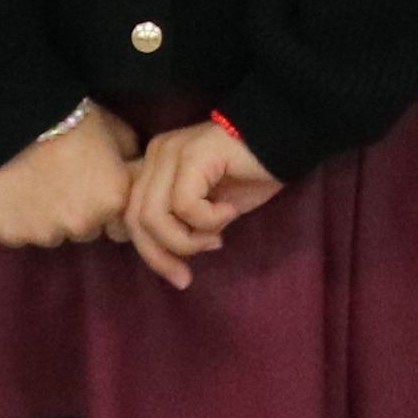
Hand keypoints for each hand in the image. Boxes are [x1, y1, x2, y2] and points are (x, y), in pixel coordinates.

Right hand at [0, 106, 137, 248]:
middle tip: (60, 179)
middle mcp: (84, 225)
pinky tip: (13, 191)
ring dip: (45, 218)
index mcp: (114, 201)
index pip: (117, 222)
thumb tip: (132, 170)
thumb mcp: (117, 130)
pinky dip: (16, 218)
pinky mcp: (11, 234)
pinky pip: (17, 234)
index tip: (88, 183)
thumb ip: (129, 160)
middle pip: (84, 230)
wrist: (18, 117)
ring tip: (35, 183)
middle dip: (76, 212)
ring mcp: (46, 233)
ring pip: (50, 234)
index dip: (102, 202)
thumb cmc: (72, 118)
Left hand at [115, 117, 287, 289]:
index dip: (150, 252)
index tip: (178, 276)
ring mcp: (171, 152)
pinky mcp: (192, 155)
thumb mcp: (208, 208)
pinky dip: (208, 219)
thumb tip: (169, 258)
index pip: (132, 216)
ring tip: (216, 236)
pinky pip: (185, 204)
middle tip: (186, 276)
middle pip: (136, 219)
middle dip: (160, 256)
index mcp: (155, 166)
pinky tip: (231, 210)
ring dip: (186, 240)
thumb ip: (183, 224)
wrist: (284, 140)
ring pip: (154, 215)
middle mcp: (156, 154)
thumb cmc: (249, 174)